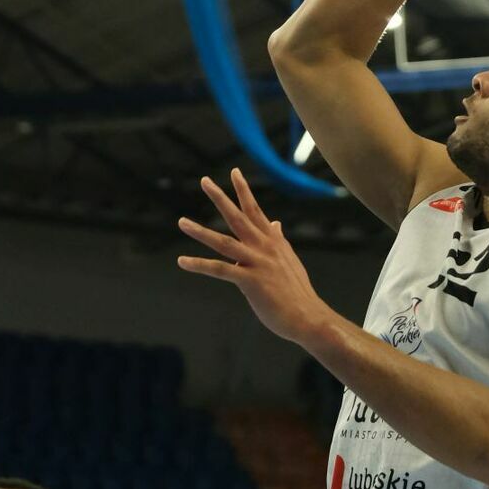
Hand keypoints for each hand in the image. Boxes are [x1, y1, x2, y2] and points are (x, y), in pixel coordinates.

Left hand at [178, 169, 329, 346]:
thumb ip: (279, 240)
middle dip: (220, 197)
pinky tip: (182, 261)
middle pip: (238, 217)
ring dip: (200, 231)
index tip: (234, 172)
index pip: (255, 209)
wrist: (307, 316)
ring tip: (181, 222)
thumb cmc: (297, 292)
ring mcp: (257, 262)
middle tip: (204, 181)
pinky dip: (199, 265)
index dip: (243, 190)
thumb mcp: (289, 259)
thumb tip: (276, 223)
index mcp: (273, 241)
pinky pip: (220, 270)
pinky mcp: (250, 281)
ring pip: (223, 241)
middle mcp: (265, 247)